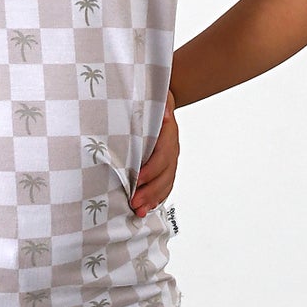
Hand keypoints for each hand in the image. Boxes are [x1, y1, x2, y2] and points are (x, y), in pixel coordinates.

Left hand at [132, 88, 177, 216]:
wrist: (151, 101)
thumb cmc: (146, 97)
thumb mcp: (151, 95)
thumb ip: (158, 103)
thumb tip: (166, 113)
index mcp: (168, 130)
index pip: (164, 153)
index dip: (152, 168)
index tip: (137, 178)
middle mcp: (172, 146)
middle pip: (166, 173)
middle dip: (150, 190)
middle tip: (134, 202)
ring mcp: (169, 158)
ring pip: (166, 182)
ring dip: (153, 198)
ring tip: (138, 210)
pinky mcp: (164, 166)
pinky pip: (165, 185)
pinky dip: (157, 198)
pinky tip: (148, 207)